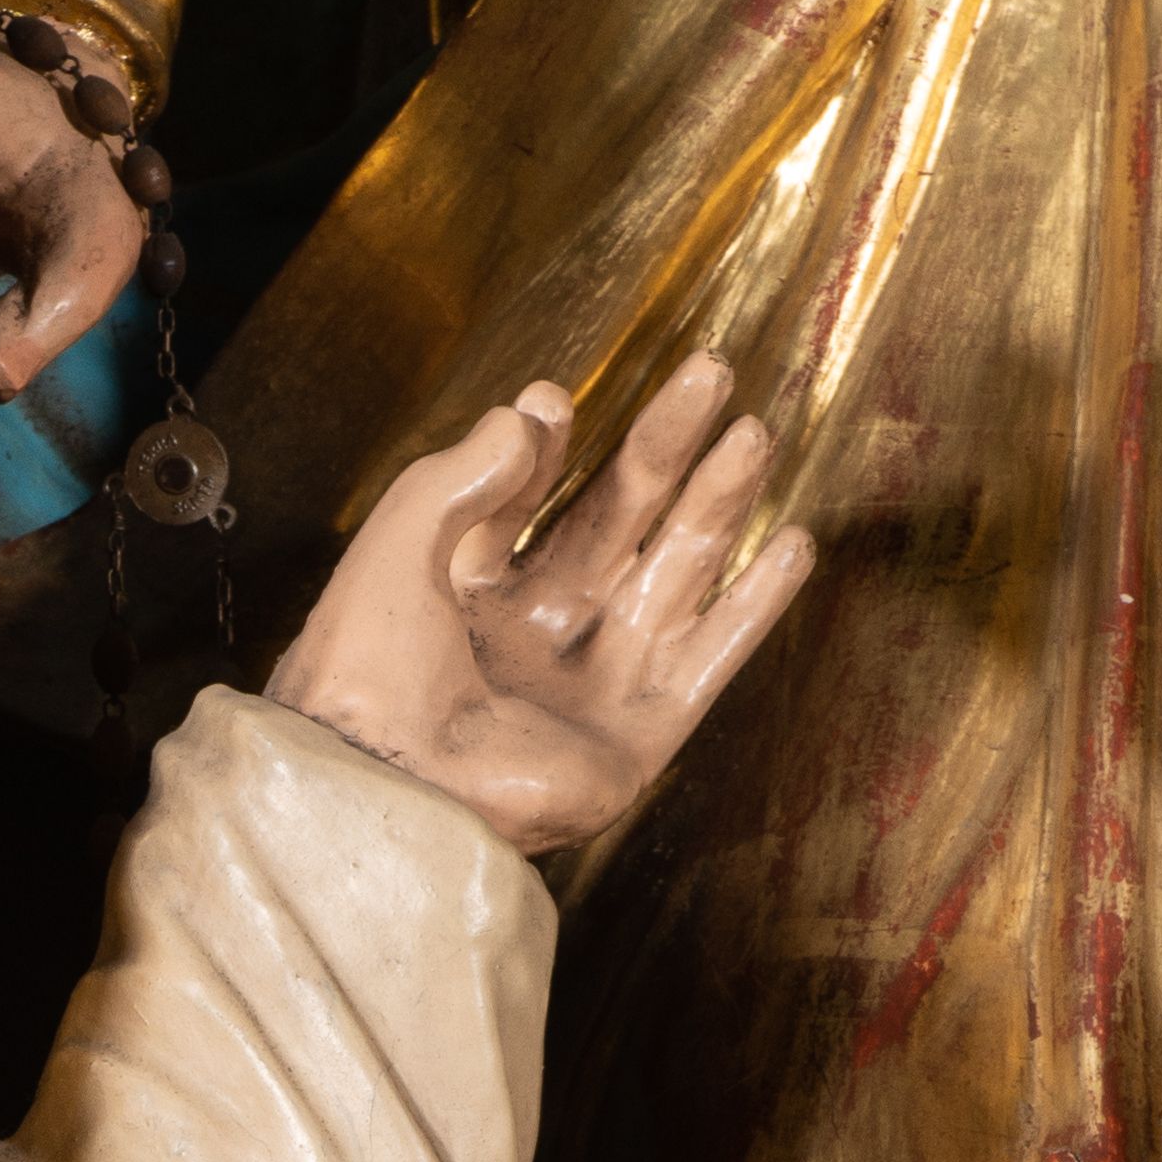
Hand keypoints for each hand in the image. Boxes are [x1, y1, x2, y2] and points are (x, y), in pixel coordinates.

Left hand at [267, 352, 813, 852]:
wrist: (392, 788)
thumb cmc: (368, 677)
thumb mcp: (395, 548)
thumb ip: (457, 475)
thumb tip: (530, 412)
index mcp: (466, 595)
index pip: (521, 501)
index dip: (544, 448)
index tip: (555, 402)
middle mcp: (534, 634)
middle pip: (618, 519)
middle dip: (666, 448)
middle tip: (711, 372)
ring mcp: (591, 684)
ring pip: (674, 573)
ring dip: (718, 503)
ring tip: (754, 434)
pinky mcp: (636, 736)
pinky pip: (710, 660)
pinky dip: (754, 606)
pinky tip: (793, 543)